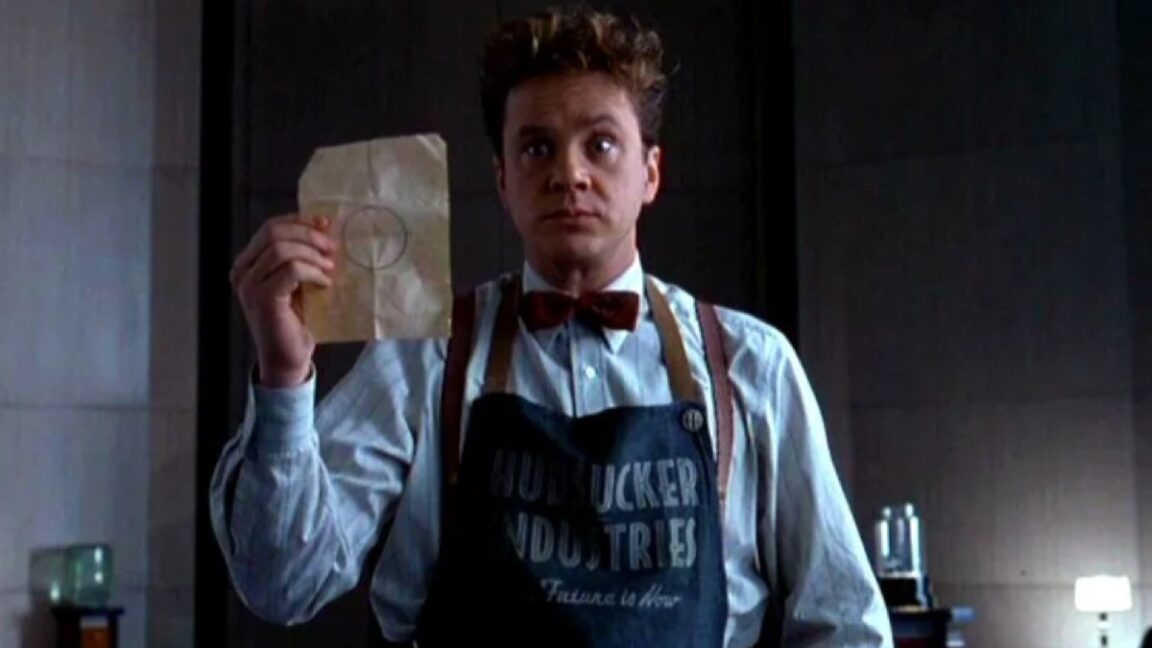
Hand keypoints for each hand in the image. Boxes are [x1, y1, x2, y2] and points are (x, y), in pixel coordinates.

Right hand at [230, 213, 337, 386]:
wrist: (288, 358)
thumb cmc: (297, 321)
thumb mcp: (301, 280)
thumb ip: (305, 254)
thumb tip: (325, 222)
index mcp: (248, 263)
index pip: (271, 227)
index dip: (300, 221)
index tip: (327, 224)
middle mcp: (242, 271)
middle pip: (274, 232)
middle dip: (308, 235)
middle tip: (332, 248)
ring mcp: (249, 285)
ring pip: (282, 249)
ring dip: (313, 255)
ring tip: (330, 269)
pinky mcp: (264, 298)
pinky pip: (291, 270)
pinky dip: (313, 272)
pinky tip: (325, 283)